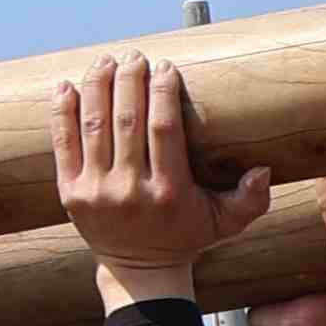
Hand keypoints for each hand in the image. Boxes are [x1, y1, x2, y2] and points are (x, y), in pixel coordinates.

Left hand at [48, 59, 268, 292]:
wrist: (139, 270)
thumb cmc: (187, 237)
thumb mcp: (226, 223)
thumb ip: (251, 199)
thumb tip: (263, 169)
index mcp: (169, 192)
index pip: (163, 130)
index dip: (162, 94)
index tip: (165, 67)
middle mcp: (130, 190)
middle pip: (126, 122)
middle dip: (129, 81)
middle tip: (135, 55)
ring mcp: (95, 192)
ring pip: (94, 127)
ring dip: (97, 88)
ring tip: (106, 61)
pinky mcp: (69, 194)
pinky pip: (63, 146)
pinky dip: (62, 113)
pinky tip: (65, 86)